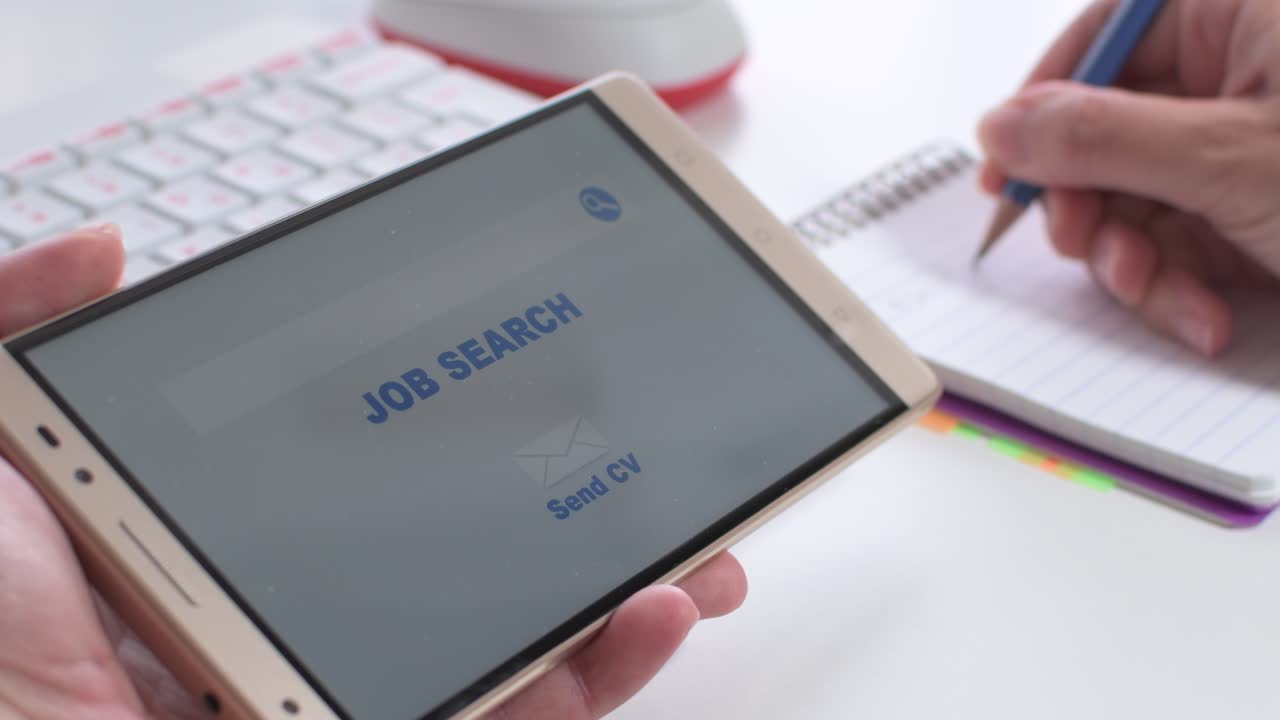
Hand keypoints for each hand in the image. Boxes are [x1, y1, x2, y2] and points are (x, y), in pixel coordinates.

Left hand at [0, 229, 747, 718]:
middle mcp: (299, 623)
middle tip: (652, 458)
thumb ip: (15, 332)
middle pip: (476, 558)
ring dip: (625, 587)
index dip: (466, 425)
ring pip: (520, 647)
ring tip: (695, 539)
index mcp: (226, 540)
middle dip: (585, 507)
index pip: (378, 474)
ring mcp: (349, 695)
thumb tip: (102, 248)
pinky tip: (649, 612)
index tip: (527, 377)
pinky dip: (600, 675)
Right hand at [977, 0, 1279, 355]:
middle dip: (1096, 210)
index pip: (1104, 38)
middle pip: (1106, 134)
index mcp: (1236, 17)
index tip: (1007, 172)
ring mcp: (1243, 147)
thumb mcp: (1227, 158)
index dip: (1045, 106)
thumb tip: (997, 126)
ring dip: (1136, 266)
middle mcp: (1236, 75)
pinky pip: (1179, 243)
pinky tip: (1210, 319)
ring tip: (1173, 297)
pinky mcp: (1255, 211)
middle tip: (1086, 244)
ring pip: (1135, 202)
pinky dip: (1181, 288)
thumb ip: (1100, 137)